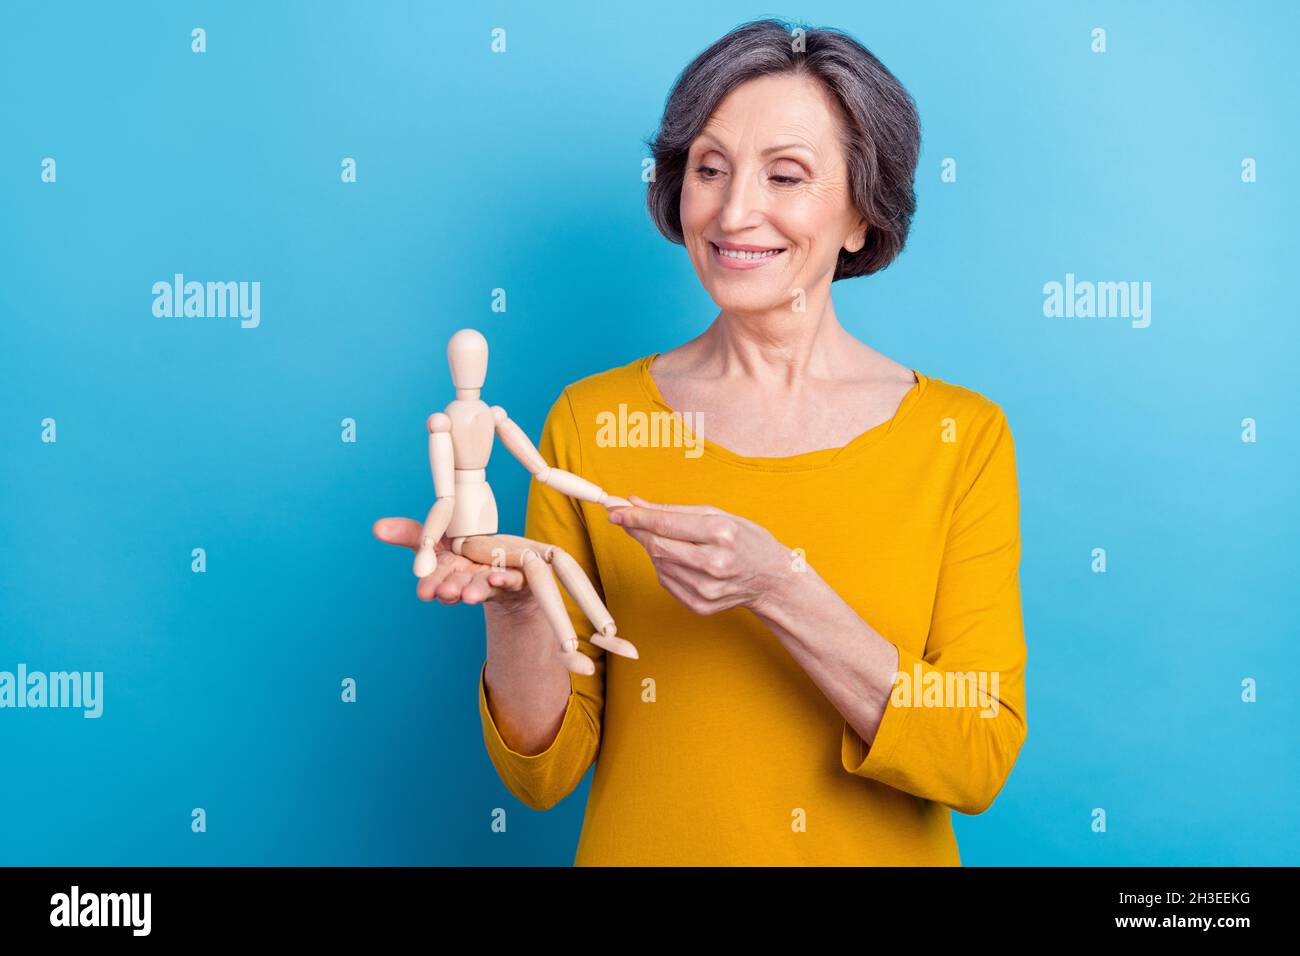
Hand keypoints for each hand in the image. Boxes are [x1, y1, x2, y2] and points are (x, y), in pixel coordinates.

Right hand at [372, 517, 532, 610]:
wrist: (509, 570)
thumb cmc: (467, 555)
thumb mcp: (436, 541)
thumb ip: (410, 535)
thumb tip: (377, 527)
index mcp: (449, 572)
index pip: (437, 578)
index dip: (431, 585)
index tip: (425, 592)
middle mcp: (469, 580)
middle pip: (459, 585)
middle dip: (452, 589)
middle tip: (447, 592)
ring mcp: (493, 581)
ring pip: (483, 586)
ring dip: (477, 590)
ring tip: (471, 594)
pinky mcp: (517, 579)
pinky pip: (512, 579)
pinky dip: (506, 579)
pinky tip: (500, 578)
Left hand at [607, 495, 791, 615]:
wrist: (771, 579)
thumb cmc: (746, 540)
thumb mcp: (718, 515)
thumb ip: (674, 510)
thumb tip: (634, 503)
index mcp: (721, 533)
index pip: (665, 524)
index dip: (636, 517)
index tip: (615, 510)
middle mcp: (713, 562)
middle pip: (657, 546)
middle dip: (638, 531)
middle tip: (627, 519)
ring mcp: (706, 588)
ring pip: (658, 563)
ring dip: (655, 549)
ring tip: (674, 541)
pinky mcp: (699, 605)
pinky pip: (666, 581)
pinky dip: (665, 567)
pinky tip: (682, 560)